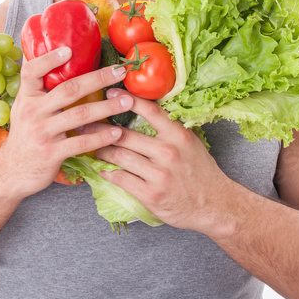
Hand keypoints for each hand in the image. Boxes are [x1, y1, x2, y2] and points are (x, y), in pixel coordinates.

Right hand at [0, 48, 133, 198]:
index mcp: (26, 97)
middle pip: (69, 89)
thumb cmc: (25, 135)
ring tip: (127, 101)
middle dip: (98, 78)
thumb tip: (49, 56)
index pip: (32, 71)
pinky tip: (117, 132)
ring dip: (107, 107)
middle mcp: (33, 112)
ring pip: (80, 115)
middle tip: (120, 71)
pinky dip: (101, 136)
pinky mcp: (52, 153)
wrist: (12, 171)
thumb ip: (37, 88)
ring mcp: (42, 133)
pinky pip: (82, 142)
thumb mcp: (24, 108)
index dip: (49, 59)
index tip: (69, 51)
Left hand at [88, 88, 237, 234]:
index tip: (107, 93)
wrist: (215, 205)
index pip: (149, 111)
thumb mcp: (190, 143)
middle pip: (124, 135)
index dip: (126, 100)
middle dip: (99, 127)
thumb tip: (141, 111)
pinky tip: (100, 168)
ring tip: (88, 145)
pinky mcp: (150, 194)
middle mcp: (168, 152)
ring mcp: (159, 174)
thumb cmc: (201, 172)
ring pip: (119, 156)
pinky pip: (121, 178)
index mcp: (178, 135)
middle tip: (83, 122)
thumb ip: (168, 128)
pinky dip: (107, 172)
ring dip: (100, 150)